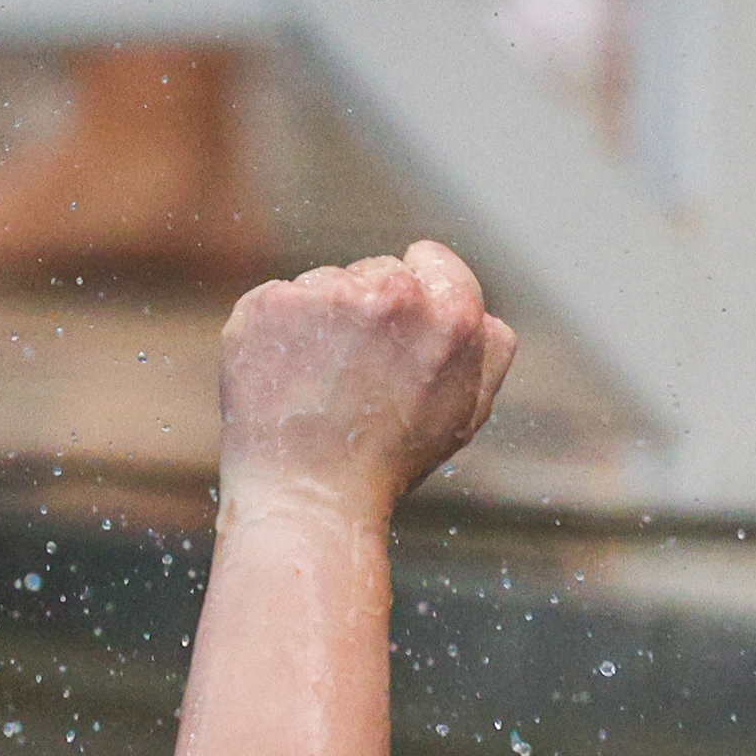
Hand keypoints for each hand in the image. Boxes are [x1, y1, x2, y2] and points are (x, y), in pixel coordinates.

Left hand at [216, 241, 517, 516]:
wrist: (310, 495)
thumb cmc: (391, 461)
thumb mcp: (465, 411)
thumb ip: (485, 351)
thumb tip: (483, 313)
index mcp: (453, 315)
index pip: (433, 260)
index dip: (420, 294)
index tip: (401, 334)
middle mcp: (395, 295)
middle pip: (379, 272)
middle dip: (371, 311)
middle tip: (360, 378)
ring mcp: (328, 295)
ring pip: (327, 285)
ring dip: (324, 322)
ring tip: (323, 385)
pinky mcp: (271, 303)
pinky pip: (279, 300)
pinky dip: (279, 332)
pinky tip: (287, 379)